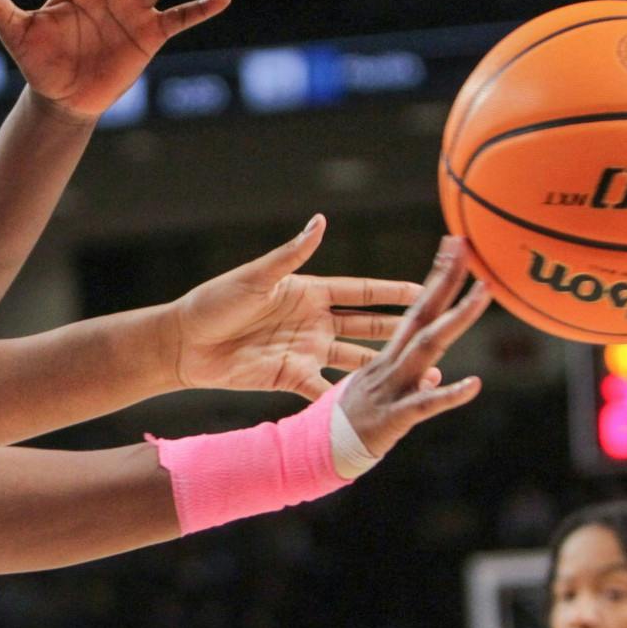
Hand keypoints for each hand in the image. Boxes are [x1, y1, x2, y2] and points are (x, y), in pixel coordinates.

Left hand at [167, 215, 424, 398]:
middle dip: (402, 330)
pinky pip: (325, 388)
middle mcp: (313, 321)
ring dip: (382, 366)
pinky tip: (375, 405)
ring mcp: (305, 350)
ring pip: (354, 359)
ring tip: (419, 375)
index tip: (430, 287)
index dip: (394, 291)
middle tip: (442, 333)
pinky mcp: (290, 376)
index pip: (362, 291)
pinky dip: (346, 397)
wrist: (184, 344)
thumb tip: (320, 222)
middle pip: (367, 326)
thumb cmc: (214, 302)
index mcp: (308, 292)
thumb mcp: (256, 278)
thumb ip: (291, 255)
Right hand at [338, 236, 490, 455]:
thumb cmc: (342, 428)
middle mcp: (387, 365)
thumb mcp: (377, 400)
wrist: (312, 455)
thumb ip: (409, 384)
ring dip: (457, 319)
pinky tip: (474, 385)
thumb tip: (436, 378)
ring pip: (427, 347)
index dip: (437, 279)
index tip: (456, 249)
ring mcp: (390, 388)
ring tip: (484, 292)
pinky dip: (448, 395)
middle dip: (446, 280)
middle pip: (421, 316)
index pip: (416, 311)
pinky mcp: (393, 417)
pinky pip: (425, 404)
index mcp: (383, 359)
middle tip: (467, 247)